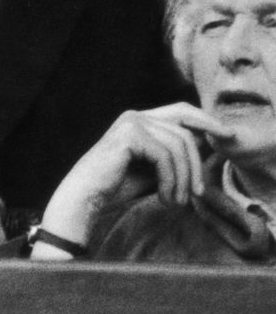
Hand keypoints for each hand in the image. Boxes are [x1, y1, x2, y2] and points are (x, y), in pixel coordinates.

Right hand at [38, 103, 233, 251]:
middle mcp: (136, 115)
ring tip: (176, 201)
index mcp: (140, 119)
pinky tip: (164, 197)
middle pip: (185, 128)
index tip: (228, 136)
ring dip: (184, 178)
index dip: (207, 121)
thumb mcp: (155, 169)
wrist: (86, 197)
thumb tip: (210, 145)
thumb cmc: (117, 186)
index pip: (182, 111)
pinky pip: (165, 156)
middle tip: (200, 191)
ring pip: (179, 145)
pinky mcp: (130, 135)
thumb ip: (177, 156)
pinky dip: (171, 181)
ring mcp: (132, 122)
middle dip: (198, 160)